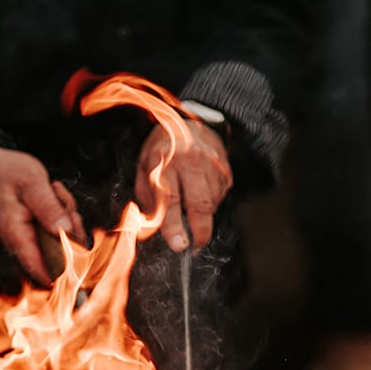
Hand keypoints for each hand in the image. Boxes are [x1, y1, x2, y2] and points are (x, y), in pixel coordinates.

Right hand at [0, 136, 85, 285]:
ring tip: (55, 191)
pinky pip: (61, 230)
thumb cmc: (4, 173)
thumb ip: (48, 207)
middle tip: (63, 202)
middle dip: (72, 229)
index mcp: (18, 237)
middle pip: (62, 256)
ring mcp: (32, 239)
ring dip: (68, 216)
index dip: (65, 269)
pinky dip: (64, 212)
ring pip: (64, 241)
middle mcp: (24, 244)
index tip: (76, 243)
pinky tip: (54, 194)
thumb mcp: (31, 183)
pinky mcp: (38, 232)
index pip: (42, 271)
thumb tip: (65, 231)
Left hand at [135, 119, 232, 251]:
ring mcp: (212, 164)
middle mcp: (191, 161)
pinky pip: (220, 197)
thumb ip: (148, 200)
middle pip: (200, 205)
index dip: (174, 226)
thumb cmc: (162, 152)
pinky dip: (211, 204)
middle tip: (195, 246)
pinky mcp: (226, 170)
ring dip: (202, 217)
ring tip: (190, 208)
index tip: (179, 245)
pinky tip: (200, 194)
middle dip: (200, 232)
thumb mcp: (144, 170)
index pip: (170, 200)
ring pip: (212, 204)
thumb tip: (150, 230)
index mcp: (165, 161)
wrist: (189, 123)